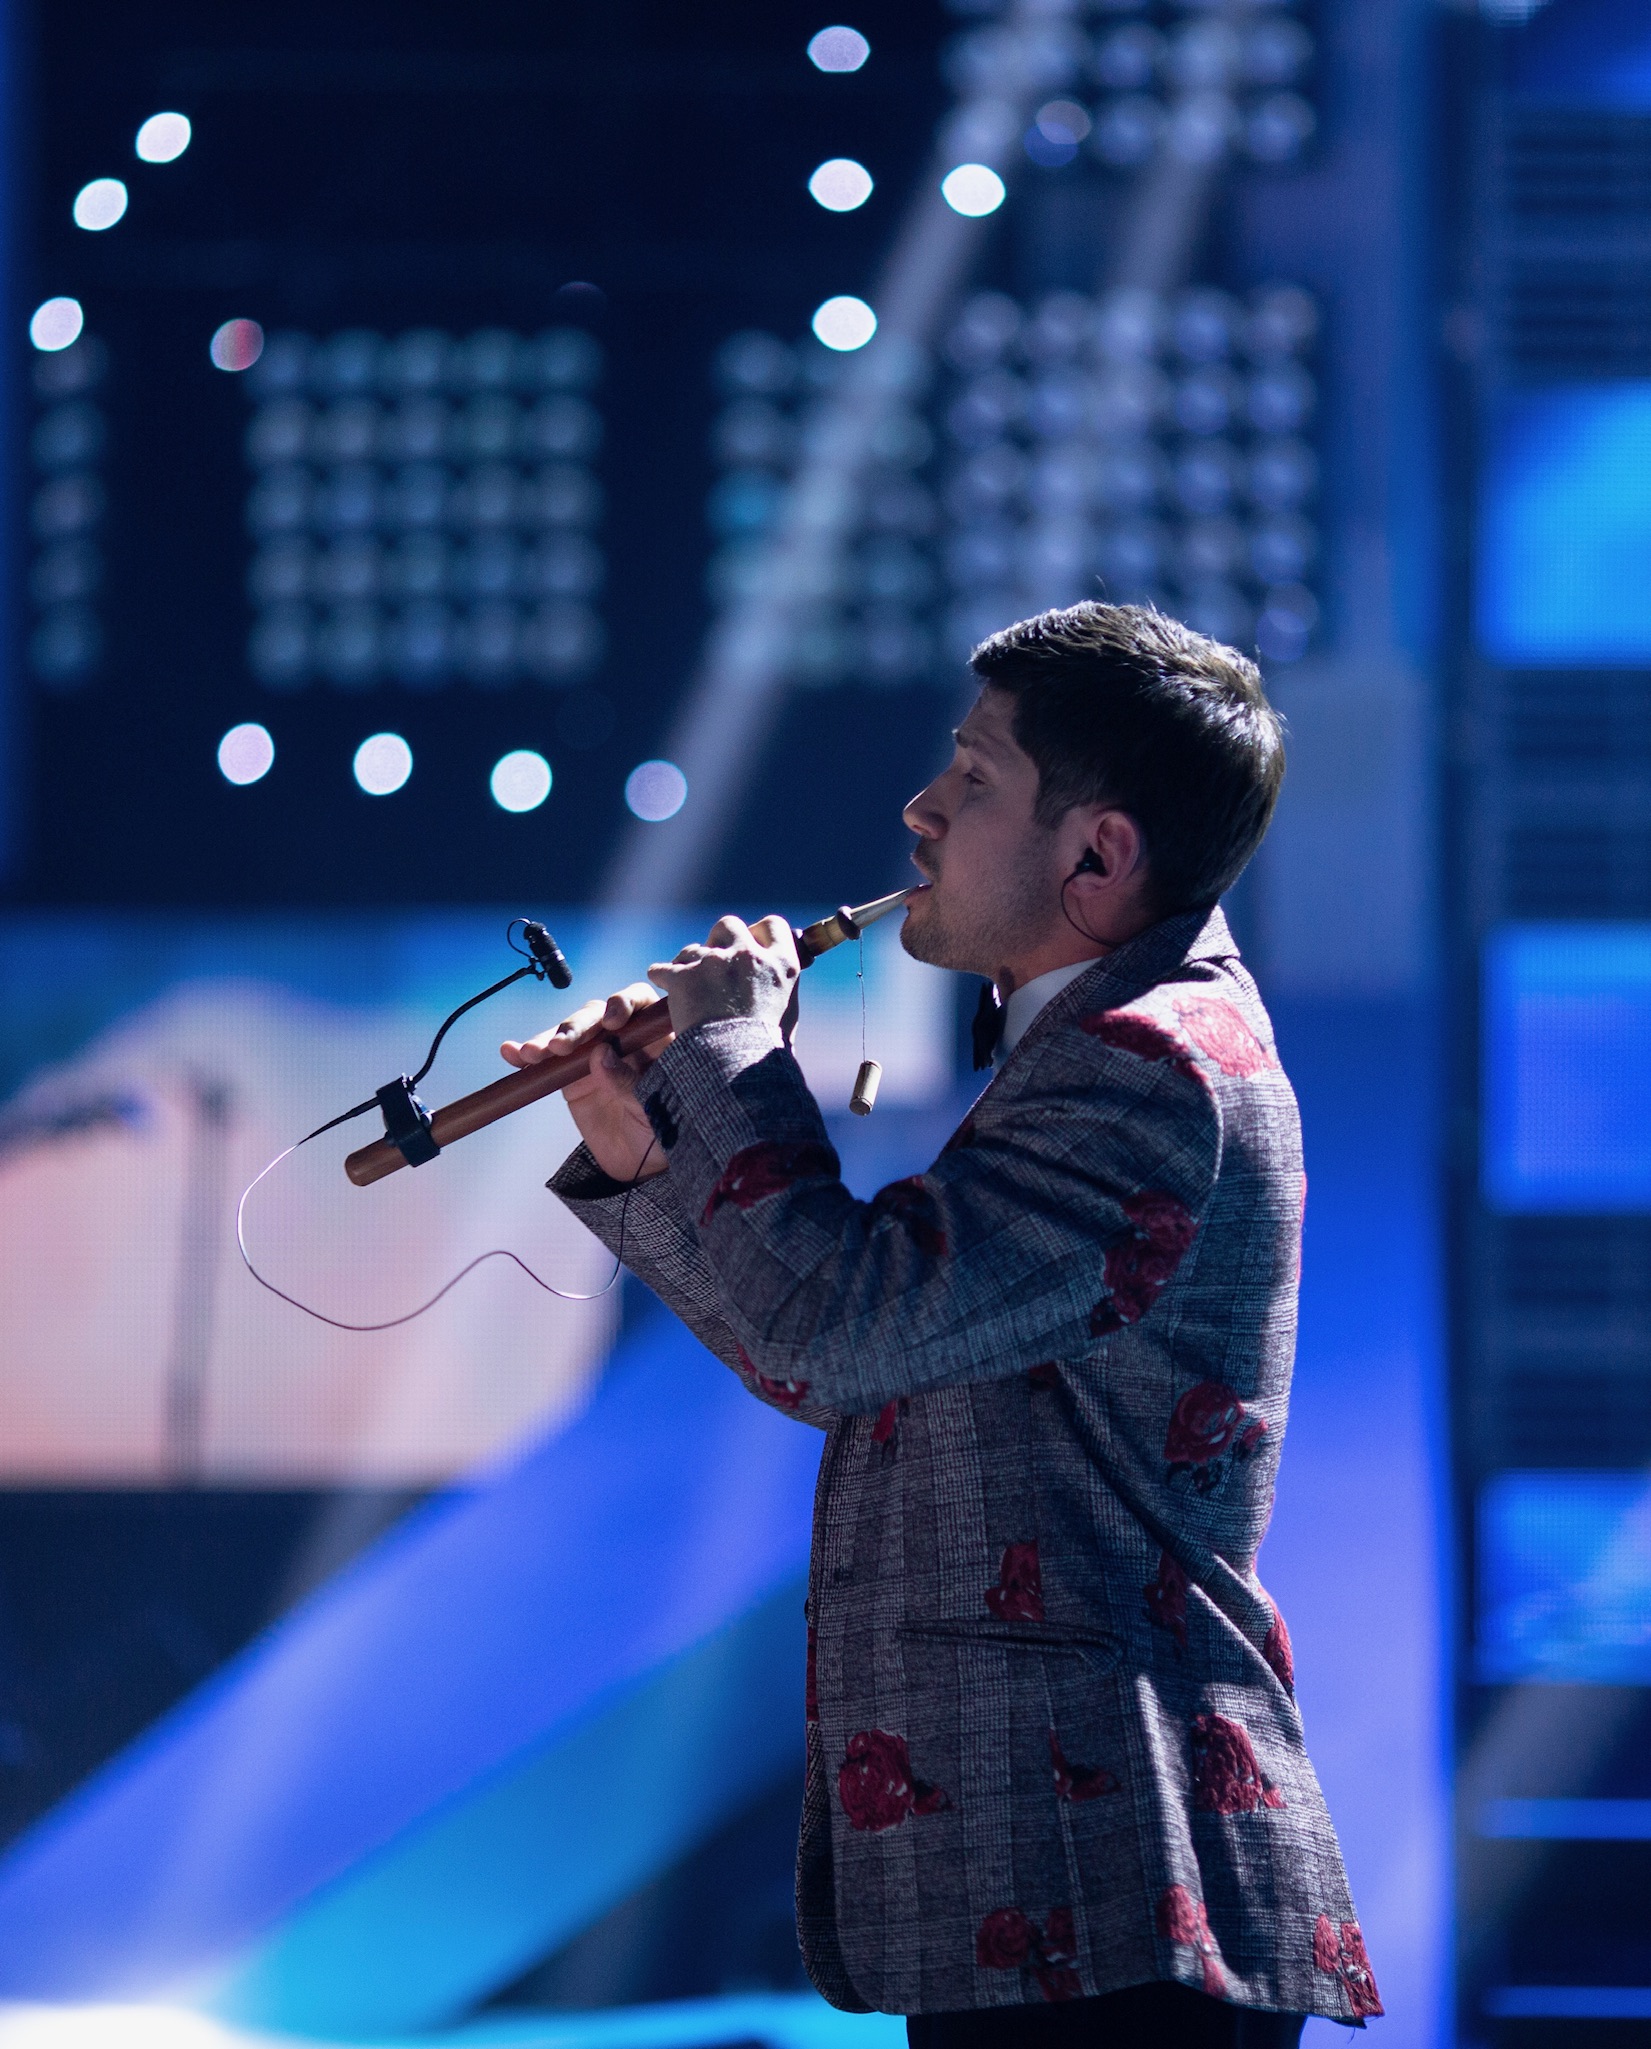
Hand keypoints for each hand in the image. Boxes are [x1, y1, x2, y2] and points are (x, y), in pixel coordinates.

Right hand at [501, 981, 667, 1182]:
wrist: (640, 1164)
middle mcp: (624, 1039)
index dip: (625, 1003)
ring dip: (547, 1040)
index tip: (612, 1020)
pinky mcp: (572, 1075)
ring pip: (569, 1034)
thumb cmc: (662, 1133)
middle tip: (560, 1046)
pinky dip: (527, 1054)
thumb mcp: (654, 1110)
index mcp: (656, 1039)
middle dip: (576, 1027)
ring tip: (530, 1054)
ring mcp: (595, 1055)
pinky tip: (511, 1052)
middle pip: (597, 1016)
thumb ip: (630, 1083)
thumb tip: (601, 1054)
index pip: (641, 1004)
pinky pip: (548, 1059)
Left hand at [647, 915, 799, 1037]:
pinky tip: (664, 985)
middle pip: (728, 926)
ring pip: (693, 949)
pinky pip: (664, 969)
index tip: (751, 942)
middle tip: (715, 964)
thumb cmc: (763, 1050)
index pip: (773, 926)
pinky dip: (662, 976)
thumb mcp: (787, 1016)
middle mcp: (749, 956)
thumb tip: (776, 978)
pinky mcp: (684, 976)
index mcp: (782, 965)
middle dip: (719, 940)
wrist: (733, 1066)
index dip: (758, 933)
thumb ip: (781, 989)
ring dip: (689, 963)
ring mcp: (715, 963)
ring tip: (688, 986)